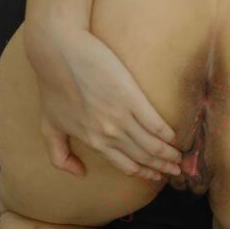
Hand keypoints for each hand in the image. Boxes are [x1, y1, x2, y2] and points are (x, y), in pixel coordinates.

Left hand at [25, 24, 182, 179]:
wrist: (57, 51)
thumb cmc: (52, 85)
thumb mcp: (49, 126)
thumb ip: (59, 155)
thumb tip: (80, 174)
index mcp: (94, 142)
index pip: (126, 165)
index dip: (144, 173)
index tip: (156, 176)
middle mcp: (110, 134)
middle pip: (143, 157)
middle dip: (162, 167)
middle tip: (176, 170)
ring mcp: (121, 117)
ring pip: (152, 144)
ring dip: (169, 154)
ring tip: (180, 157)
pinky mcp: (131, 97)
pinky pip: (155, 123)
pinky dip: (167, 134)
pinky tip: (175, 138)